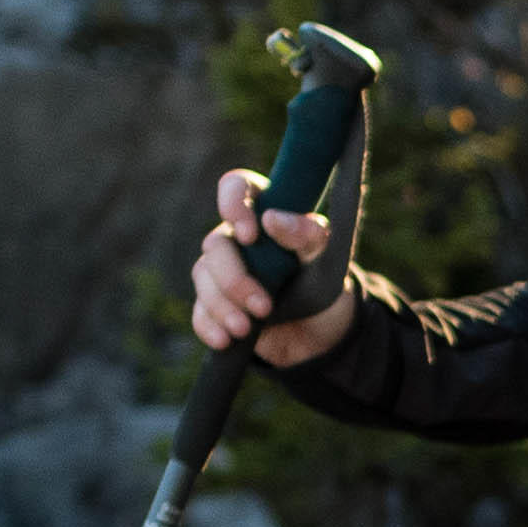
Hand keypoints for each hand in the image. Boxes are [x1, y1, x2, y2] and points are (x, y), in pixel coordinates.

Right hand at [190, 168, 358, 369]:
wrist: (324, 333)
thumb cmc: (326, 283)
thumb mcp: (328, 259)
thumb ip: (308, 234)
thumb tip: (273, 218)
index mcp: (265, 213)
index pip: (236, 187)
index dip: (233, 202)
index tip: (249, 234)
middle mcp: (237, 239)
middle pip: (215, 245)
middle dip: (234, 279)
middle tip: (263, 306)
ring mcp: (223, 272)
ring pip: (203, 277)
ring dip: (222, 305)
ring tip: (245, 328)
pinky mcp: (216, 305)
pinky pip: (200, 311)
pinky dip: (209, 326)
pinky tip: (225, 339)